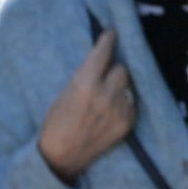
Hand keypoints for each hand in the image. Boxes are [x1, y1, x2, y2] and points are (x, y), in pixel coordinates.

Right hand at [37, 28, 136, 183]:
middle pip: (122, 69)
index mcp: (84, 83)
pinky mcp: (127, 124)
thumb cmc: (56, 121)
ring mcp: (119, 111)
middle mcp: (105, 95)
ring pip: (128, 86)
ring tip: (109, 92)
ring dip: (120, 85)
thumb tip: (99, 61)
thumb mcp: (65, 92)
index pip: (103, 54)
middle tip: (105, 73)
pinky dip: (124, 101)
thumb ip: (84, 76)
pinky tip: (112, 107)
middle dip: (114, 69)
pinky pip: (131, 103)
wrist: (62, 156)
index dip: (108, 40)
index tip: (112, 32)